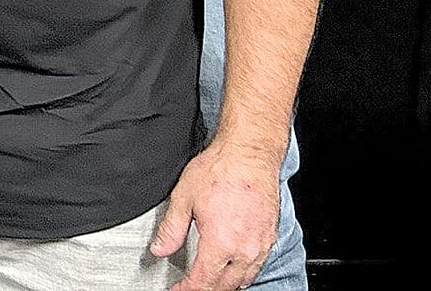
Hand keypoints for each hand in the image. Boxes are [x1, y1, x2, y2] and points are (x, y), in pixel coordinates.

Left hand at [153, 138, 281, 289]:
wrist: (249, 154)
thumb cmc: (220, 169)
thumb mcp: (184, 197)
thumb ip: (171, 228)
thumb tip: (160, 248)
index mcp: (221, 243)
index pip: (203, 282)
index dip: (187, 290)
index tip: (177, 290)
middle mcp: (244, 249)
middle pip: (224, 286)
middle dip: (206, 289)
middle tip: (190, 286)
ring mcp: (260, 245)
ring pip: (243, 280)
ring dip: (225, 284)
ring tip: (209, 281)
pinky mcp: (270, 237)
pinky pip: (256, 266)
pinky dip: (242, 273)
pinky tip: (232, 266)